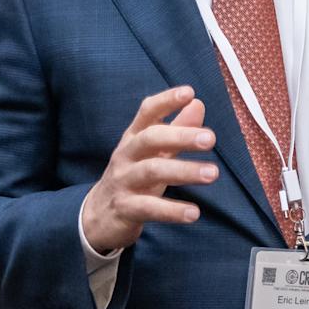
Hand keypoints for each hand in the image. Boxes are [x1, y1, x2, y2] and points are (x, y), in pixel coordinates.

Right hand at [79, 85, 219, 254]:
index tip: (189, 92)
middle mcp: (126, 155)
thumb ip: (175, 129)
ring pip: (151, 171)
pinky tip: (193, 213)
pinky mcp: (124, 209)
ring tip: (212, 173)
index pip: (147, 112)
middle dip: (181, 136)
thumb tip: (198, 103)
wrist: (96, 216)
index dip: (166, 100)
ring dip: (184, 171)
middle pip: (150, 139)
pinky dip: (171, 211)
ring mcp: (123, 181)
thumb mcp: (152, 153)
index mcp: (134, 138)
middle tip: (211, 138)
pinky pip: (148, 208)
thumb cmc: (132, 177)